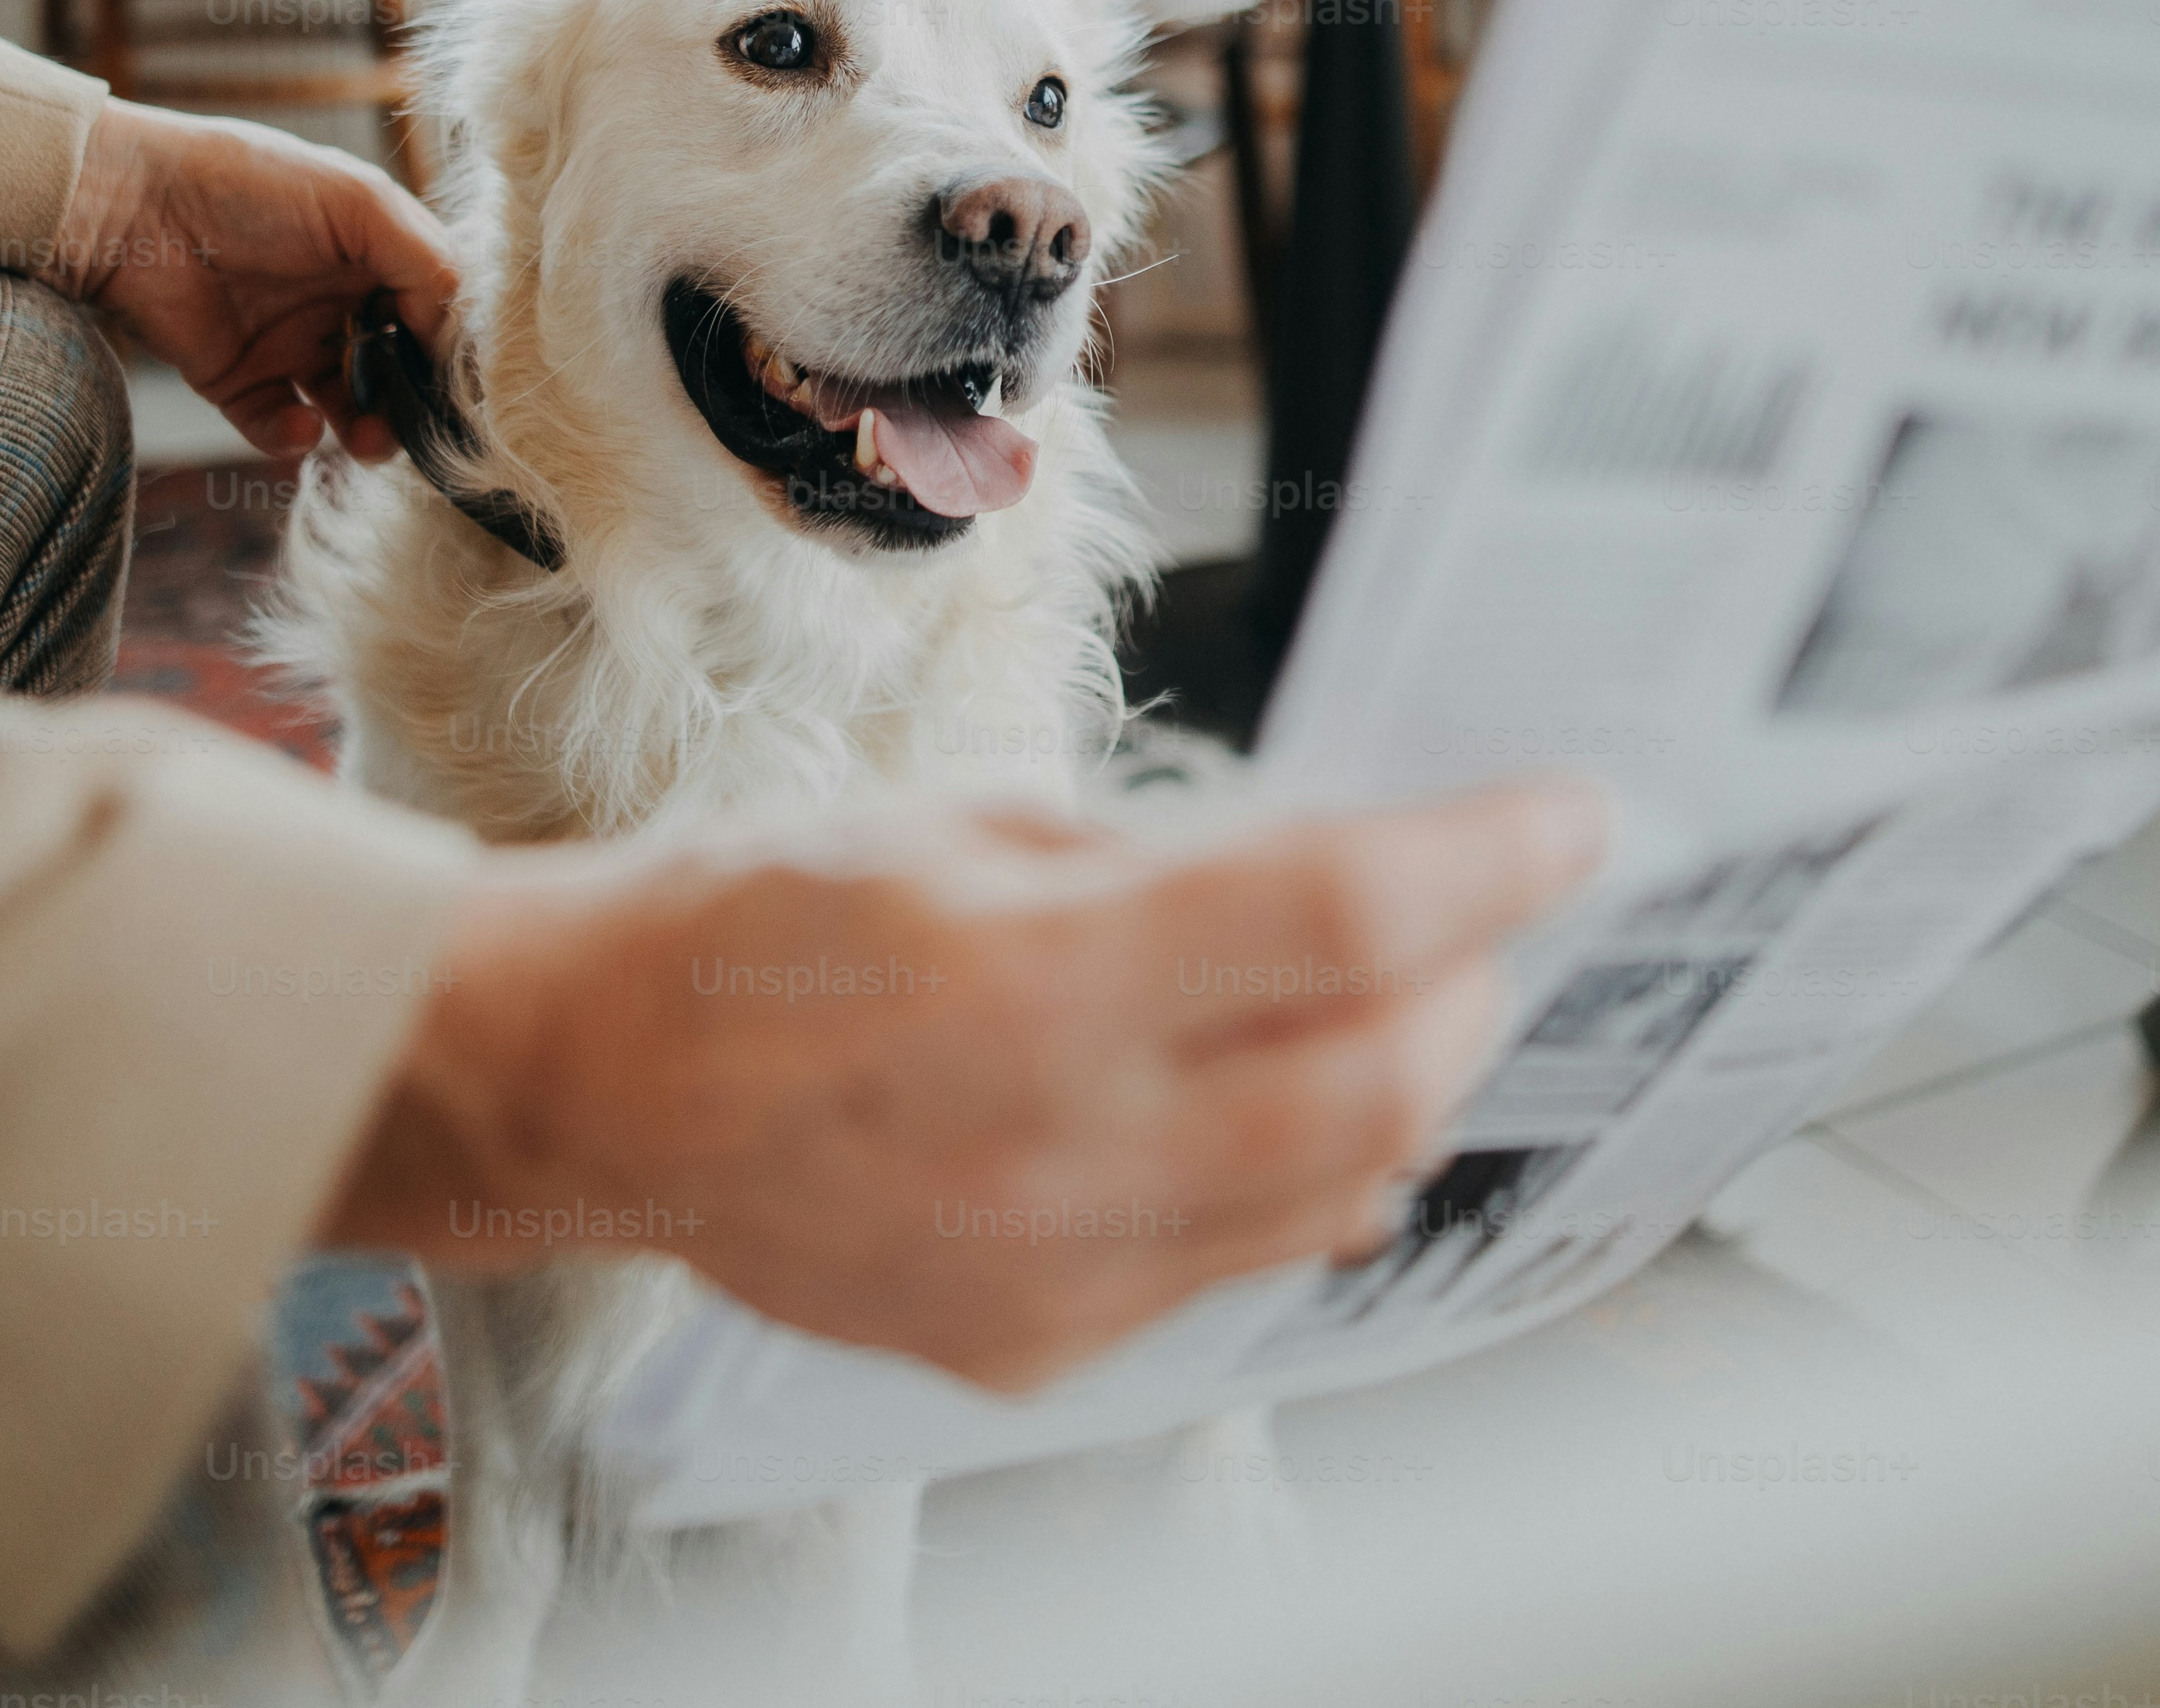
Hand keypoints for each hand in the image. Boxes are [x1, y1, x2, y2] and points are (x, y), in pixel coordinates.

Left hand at [49, 101, 459, 462]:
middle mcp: (337, 301)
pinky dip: (296, 436)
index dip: (452, 348)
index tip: (467, 384)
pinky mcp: (238, 381)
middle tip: (423, 427)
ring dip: (368, 431)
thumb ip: (424, 261)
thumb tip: (455, 332)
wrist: (134, 207)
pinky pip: (279, 426)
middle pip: (399, 369)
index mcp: (374, 254)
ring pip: (348, 408)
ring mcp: (289, 344)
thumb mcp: (360, 202)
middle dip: (415, 403)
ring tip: (371, 442)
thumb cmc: (251, 185)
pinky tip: (302, 425)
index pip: (434, 312)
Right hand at [323, 783, 1612, 1388]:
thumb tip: (1326, 883)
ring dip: (1400, 1090)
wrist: (587, 1086)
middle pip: (1378, 1081)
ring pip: (1329, 1194)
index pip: (1344, 916)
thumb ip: (1158, 870)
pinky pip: (1227, 1266)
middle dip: (1471, 990)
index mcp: (1037, 978)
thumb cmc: (753, 923)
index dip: (1489, 860)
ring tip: (1404, 1010)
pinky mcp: (1031, 1341)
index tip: (1572, 816)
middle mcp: (1060, 1144)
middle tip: (1487, 923)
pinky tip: (1283, 1116)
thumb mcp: (966, 826)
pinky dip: (1292, 1181)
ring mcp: (1051, 1266)